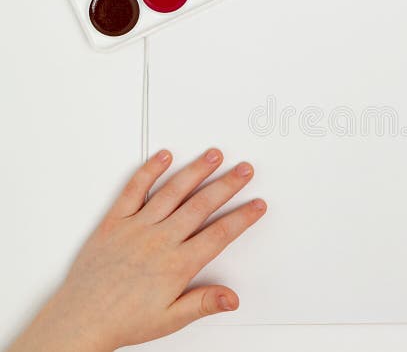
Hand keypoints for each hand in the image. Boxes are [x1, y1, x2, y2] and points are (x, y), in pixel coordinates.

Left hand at [9, 149, 266, 351]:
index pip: (219, 234)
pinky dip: (149, 171)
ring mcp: (136, 228)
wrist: (79, 321)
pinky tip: (164, 157)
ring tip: (214, 155)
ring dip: (196, 171)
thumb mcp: (170, 319)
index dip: (242, 218)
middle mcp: (159, 241)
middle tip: (244, 170)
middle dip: (227, 185)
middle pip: (201, 205)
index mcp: (176, 265)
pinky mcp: (114, 222)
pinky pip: (133, 190)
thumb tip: (231, 298)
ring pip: (173, 192)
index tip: (257, 205)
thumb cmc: (122, 321)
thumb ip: (203, 303)